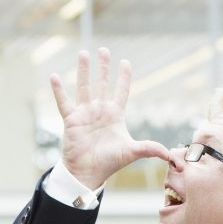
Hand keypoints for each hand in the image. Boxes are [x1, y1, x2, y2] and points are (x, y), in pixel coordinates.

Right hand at [51, 47, 169, 188]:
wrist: (88, 173)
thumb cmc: (109, 163)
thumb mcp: (132, 152)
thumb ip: (150, 149)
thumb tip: (169, 154)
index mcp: (115, 115)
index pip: (121, 91)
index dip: (123, 77)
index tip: (125, 62)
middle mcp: (100, 111)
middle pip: (102, 83)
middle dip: (104, 67)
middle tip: (104, 50)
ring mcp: (85, 114)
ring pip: (84, 87)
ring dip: (83, 70)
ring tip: (83, 53)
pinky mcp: (71, 120)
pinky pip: (64, 102)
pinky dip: (58, 90)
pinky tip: (53, 76)